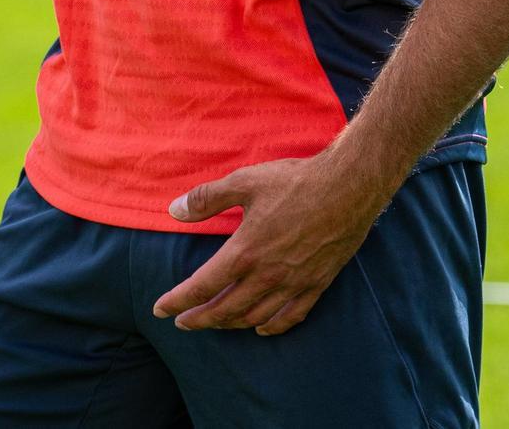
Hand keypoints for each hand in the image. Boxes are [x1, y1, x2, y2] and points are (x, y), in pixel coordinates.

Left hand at [152, 150, 388, 335]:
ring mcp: (294, 284)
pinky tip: (261, 327)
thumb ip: (207, 198)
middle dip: (199, 319)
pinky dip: (272, 326)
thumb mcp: (244, 181)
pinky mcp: (316, 284)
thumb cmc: (294, 181)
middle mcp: (268, 275)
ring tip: (215, 322)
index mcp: (246, 252)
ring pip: (255, 317)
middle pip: (226, 310)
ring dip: (230, 324)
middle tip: (182, 322)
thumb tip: (174, 211)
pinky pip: (291, 317)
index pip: (203, 286)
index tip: (160, 309)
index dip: (179, 300)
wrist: (348, 187)